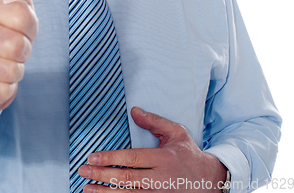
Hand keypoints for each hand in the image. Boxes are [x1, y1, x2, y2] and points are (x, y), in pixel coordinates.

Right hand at [0, 0, 37, 120]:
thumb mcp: (8, 0)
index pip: (24, 16)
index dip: (31, 28)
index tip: (19, 29)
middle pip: (17, 46)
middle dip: (23, 51)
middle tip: (11, 50)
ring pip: (10, 71)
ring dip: (14, 72)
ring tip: (1, 65)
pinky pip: (0, 94)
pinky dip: (5, 91)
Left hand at [78, 107, 226, 191]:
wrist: (210, 181)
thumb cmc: (188, 154)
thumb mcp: (175, 132)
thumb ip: (154, 122)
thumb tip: (134, 110)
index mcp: (162, 158)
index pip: (132, 159)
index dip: (110, 158)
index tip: (93, 157)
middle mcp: (159, 179)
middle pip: (126, 178)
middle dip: (102, 175)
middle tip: (83, 170)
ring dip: (106, 192)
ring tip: (87, 188)